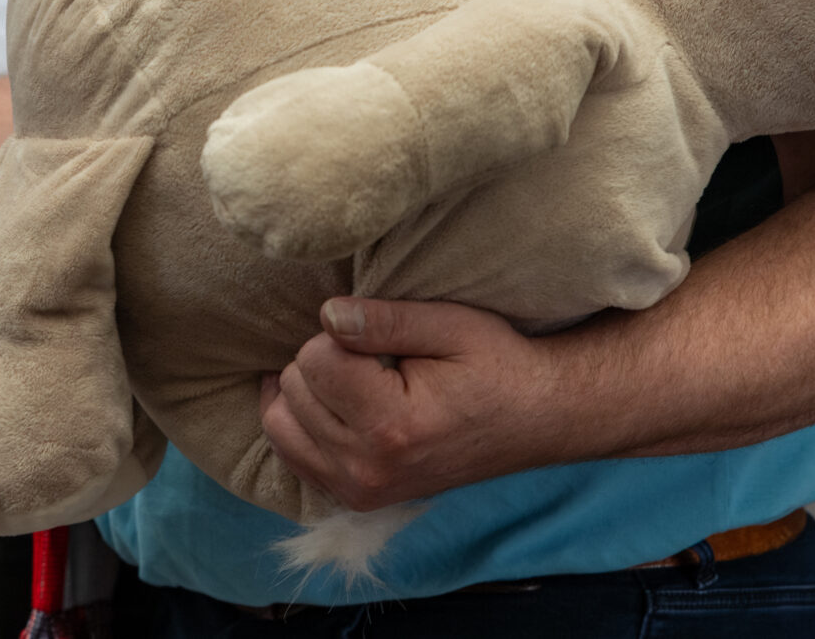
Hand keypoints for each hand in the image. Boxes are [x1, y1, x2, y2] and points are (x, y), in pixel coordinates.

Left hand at [259, 296, 554, 509]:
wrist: (534, 421)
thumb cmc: (497, 364)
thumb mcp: (451, 326)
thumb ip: (385, 320)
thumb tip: (326, 314)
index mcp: (391, 427)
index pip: (314, 359)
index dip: (340, 333)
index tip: (380, 337)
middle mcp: (367, 469)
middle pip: (292, 389)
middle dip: (322, 360)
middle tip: (372, 360)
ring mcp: (359, 491)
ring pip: (279, 424)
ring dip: (306, 391)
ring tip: (351, 378)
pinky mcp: (355, 499)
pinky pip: (292, 453)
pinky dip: (301, 422)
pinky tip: (335, 403)